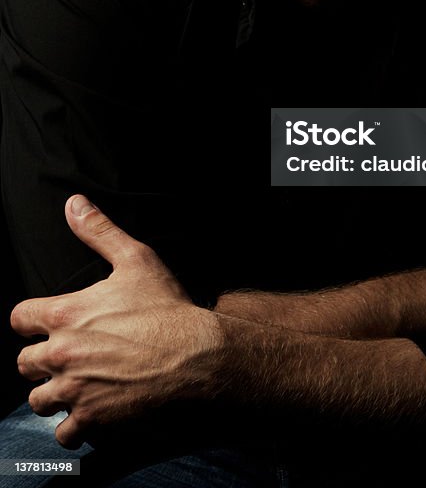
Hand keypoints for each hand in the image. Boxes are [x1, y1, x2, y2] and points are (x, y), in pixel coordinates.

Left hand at [11, 195, 220, 448]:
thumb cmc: (166, 307)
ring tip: (78, 384)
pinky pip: (64, 432)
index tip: (50, 323)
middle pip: (25, 363)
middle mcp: (61, 354)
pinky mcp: (91, 418)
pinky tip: (92, 409)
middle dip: (43, 359)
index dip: (33, 320)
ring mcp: (74, 389)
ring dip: (54, 393)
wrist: (195, 354)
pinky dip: (74, 425)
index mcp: (65, 314)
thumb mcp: (135, 258)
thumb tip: (74, 204)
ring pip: (38, 400)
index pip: (19, 319)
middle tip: (70, 355)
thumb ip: (99, 230)